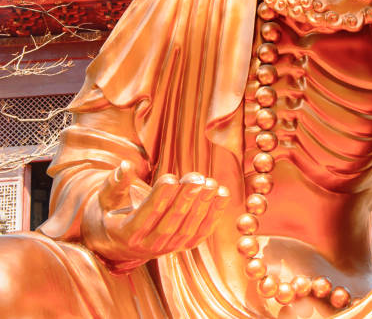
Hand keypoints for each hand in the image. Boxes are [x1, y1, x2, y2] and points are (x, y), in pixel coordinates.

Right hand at [82, 161, 229, 269]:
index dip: (159, 198)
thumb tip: (125, 166)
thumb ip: (115, 183)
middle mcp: (147, 247)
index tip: (171, 178)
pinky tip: (222, 194)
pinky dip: (214, 215)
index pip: (145, 217)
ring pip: (187, 230)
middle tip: (196, 178)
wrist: (117, 239)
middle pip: (169, 224)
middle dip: (185, 200)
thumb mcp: (106, 197)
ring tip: (211, 184)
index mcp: (126, 234)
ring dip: (202, 207)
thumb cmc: (111, 211)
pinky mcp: (182, 246)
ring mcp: (167, 249)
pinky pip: (201, 233)